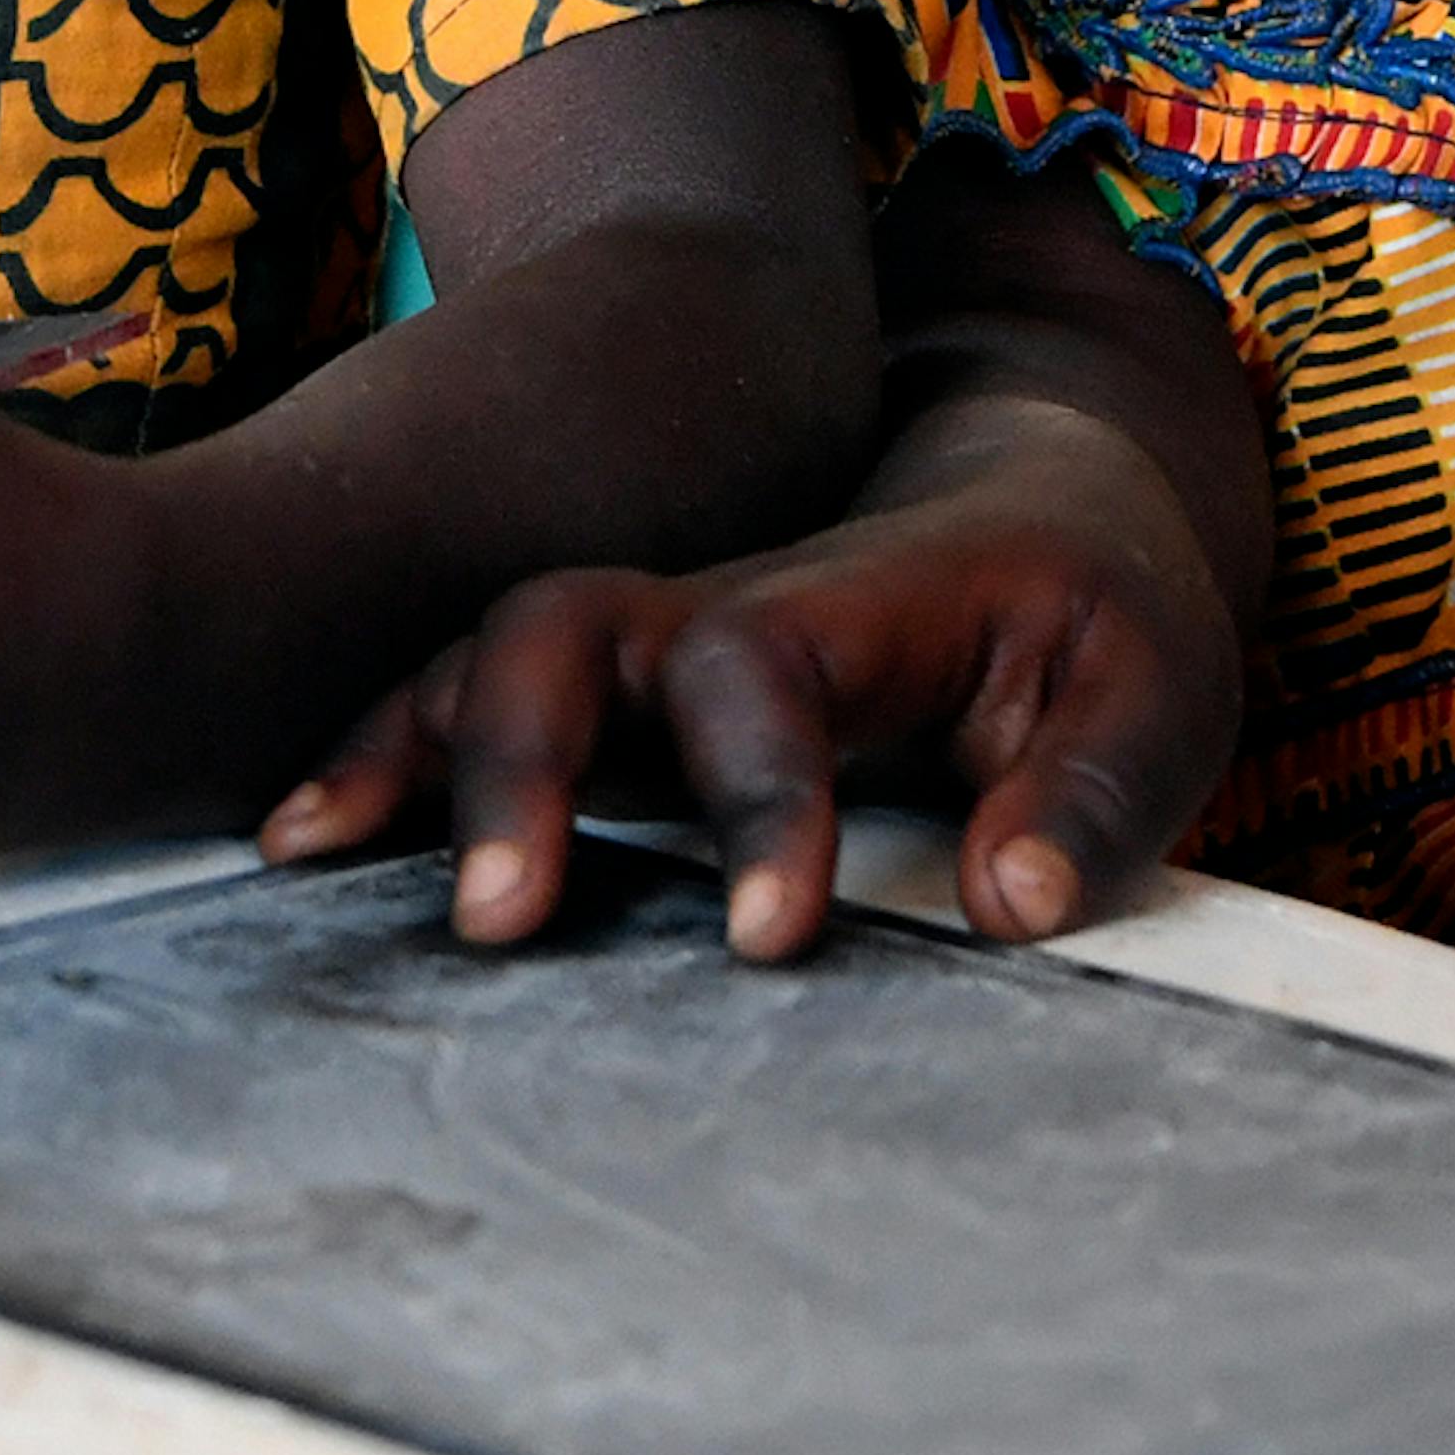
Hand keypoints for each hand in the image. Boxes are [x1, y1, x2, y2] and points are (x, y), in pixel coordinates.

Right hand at [251, 402, 1236, 964]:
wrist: (1046, 517)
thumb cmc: (1095, 617)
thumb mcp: (1155, 693)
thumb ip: (1093, 791)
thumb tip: (1009, 903)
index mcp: (853, 604)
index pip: (763, 667)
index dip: (750, 790)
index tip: (772, 937)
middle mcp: (719, 608)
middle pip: (566, 625)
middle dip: (519, 762)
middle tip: (505, 918)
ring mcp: (649, 650)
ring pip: (485, 654)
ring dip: (399, 747)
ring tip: (310, 859)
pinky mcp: (614, 702)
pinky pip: (464, 700)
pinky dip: (375, 757)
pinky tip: (300, 839)